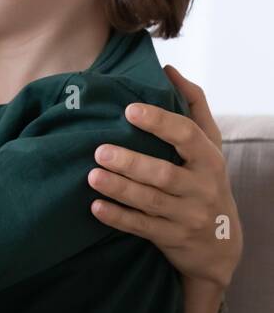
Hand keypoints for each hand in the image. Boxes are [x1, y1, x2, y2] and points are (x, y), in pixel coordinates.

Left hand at [87, 66, 241, 312]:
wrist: (220, 243)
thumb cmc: (205, 179)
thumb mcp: (208, 145)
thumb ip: (192, 106)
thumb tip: (168, 69)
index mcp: (209, 159)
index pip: (187, 136)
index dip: (159, 122)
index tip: (129, 110)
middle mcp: (202, 187)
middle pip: (165, 173)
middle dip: (132, 162)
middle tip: (99, 150)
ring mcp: (188, 216)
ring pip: (151, 201)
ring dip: (120, 188)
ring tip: (92, 175)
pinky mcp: (172, 238)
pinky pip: (142, 228)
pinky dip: (118, 217)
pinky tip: (95, 206)